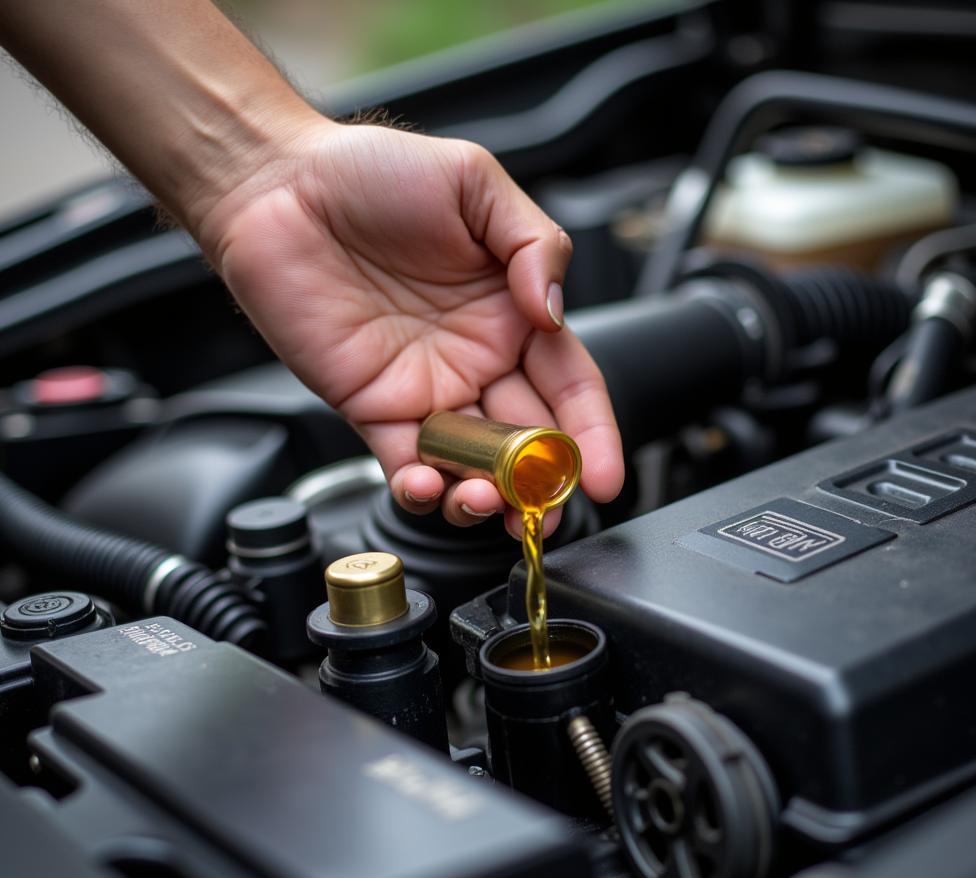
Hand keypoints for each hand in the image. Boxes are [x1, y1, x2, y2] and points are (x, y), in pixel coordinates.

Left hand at [196, 119, 623, 535]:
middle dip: (544, 487)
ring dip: (486, 498)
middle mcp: (475, 360)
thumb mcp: (475, 185)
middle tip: (548, 512)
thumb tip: (555, 315)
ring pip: (470, 466)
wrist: (278, 185)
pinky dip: (421, 488)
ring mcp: (425, 390)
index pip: (569, 387)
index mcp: (512, 315)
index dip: (592, 435)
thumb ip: (534, 245)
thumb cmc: (373, 174)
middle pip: (527, 441)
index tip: (605, 475)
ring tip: (489, 502)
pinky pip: (404, 462)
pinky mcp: (372, 407)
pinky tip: (430, 486)